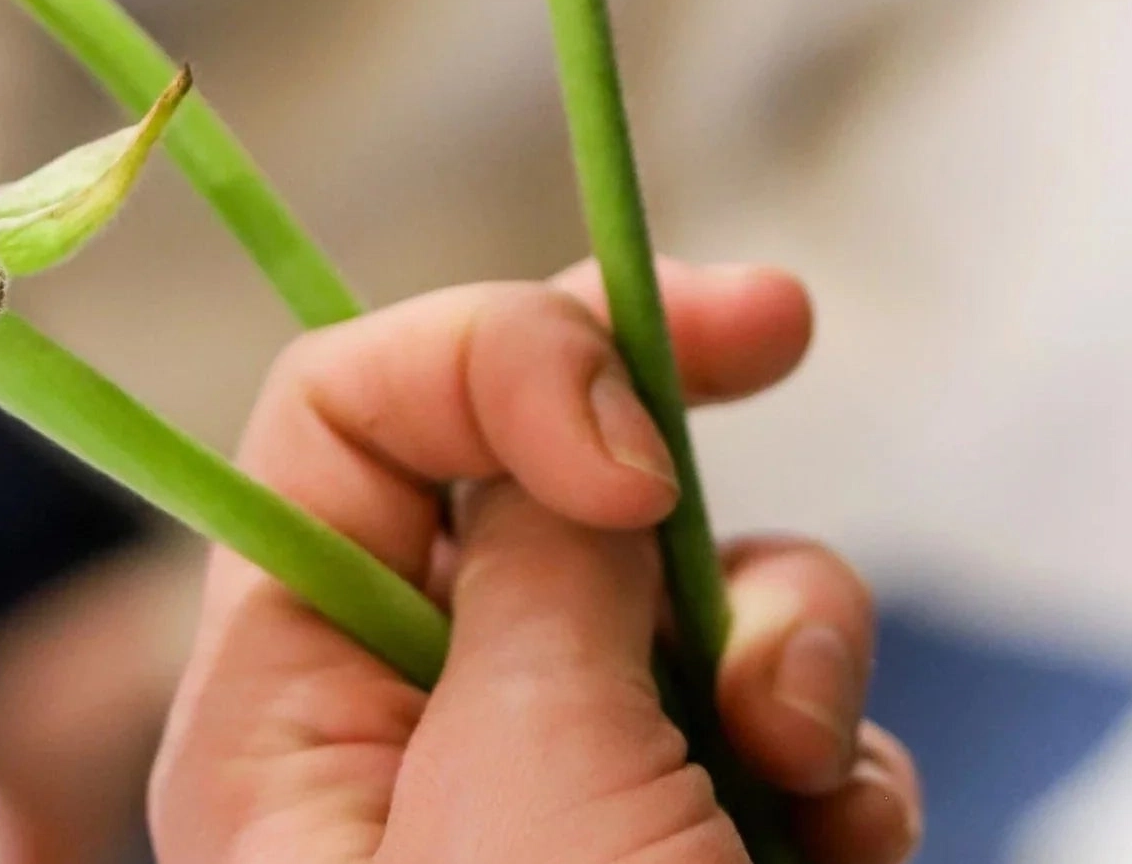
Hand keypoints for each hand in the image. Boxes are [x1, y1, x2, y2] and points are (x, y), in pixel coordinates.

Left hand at [150, 264, 918, 863]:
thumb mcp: (518, 782)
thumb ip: (542, 571)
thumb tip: (591, 438)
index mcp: (290, 722)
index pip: (340, 417)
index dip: (487, 358)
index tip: (629, 431)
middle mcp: (417, 743)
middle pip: (529, 464)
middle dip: (665, 414)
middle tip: (775, 319)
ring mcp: (567, 799)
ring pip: (692, 590)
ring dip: (787, 633)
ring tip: (795, 760)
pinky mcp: (698, 848)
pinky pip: (783, 714)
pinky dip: (837, 753)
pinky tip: (841, 842)